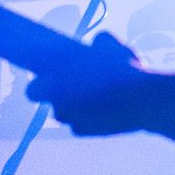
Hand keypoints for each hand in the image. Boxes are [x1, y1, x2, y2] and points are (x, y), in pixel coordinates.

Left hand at [27, 32, 146, 136]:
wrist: (142, 100)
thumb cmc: (124, 70)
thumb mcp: (111, 46)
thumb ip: (99, 42)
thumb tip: (97, 42)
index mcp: (56, 82)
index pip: (32, 90)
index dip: (41, 85)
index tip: (51, 78)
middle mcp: (59, 103)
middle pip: (52, 103)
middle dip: (60, 98)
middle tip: (76, 88)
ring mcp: (72, 119)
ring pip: (66, 115)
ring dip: (75, 108)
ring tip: (96, 96)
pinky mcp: (86, 131)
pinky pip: (81, 125)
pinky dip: (89, 119)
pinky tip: (104, 109)